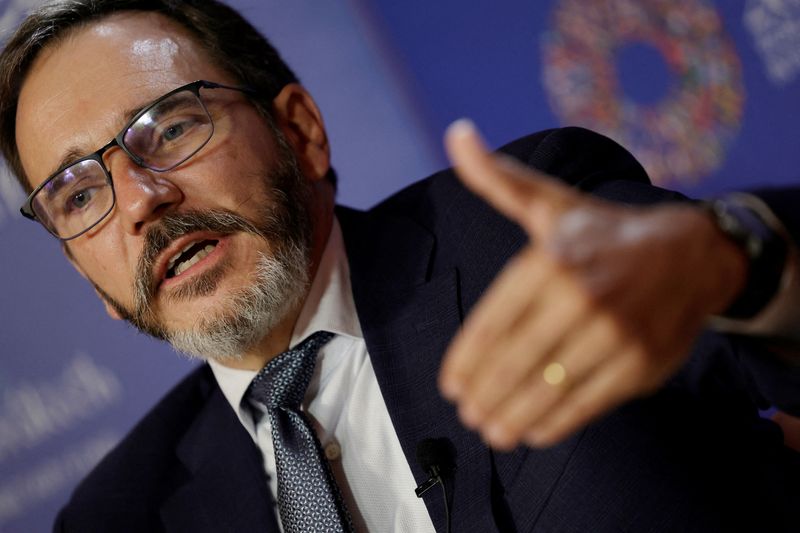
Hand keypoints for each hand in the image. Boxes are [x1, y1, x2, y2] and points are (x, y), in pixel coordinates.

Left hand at [438, 120, 747, 449]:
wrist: (689, 253)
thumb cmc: (603, 232)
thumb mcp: (550, 201)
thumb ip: (498, 180)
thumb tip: (456, 134)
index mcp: (550, 260)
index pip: (493, 322)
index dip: (466, 360)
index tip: (450, 385)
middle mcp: (581, 297)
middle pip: (516, 361)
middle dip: (485, 394)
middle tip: (467, 413)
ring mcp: (614, 333)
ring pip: (549, 388)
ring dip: (513, 416)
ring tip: (490, 430)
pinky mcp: (641, 363)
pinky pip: (588, 402)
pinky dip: (556, 423)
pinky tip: (533, 433)